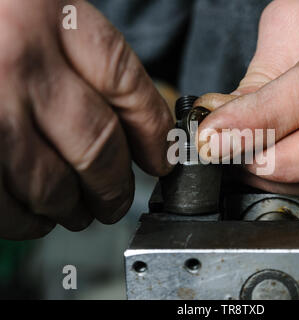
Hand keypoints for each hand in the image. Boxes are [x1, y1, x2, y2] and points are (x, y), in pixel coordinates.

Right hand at [0, 0, 172, 239]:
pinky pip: (1, 204)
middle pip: (96, 144)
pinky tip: (34, 218)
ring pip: (51, 183)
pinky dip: (25, 221)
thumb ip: (78, 62)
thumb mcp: (36, 13)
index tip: (159, 159)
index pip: (127, 84)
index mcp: (49, 14)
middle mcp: (17, 60)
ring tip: (78, 211)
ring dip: (72, 208)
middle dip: (113, 185)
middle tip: (115, 200)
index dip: (151, 132)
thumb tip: (130, 128)